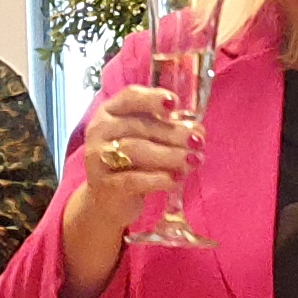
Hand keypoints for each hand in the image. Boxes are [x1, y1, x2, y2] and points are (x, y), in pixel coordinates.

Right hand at [59, 84, 198, 250]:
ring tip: (194, 160)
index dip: (152, 98)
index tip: (175, 103)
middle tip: (198, 141)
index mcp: (111, 112)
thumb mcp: (147, 140)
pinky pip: (133, 180)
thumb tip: (197, 129)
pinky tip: (176, 180)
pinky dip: (157, 179)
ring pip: (136, 151)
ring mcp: (98, 158)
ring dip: (170, 155)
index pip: (130, 97)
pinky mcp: (104, 184)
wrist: (107, 200)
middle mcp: (100, 130)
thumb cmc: (132, 163)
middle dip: (173, 133)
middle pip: (139, 126)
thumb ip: (168, 129)